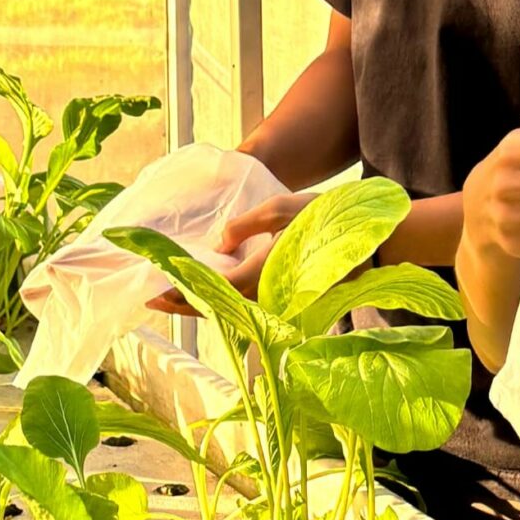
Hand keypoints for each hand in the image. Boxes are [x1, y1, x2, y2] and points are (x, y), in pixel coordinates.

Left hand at [148, 190, 313, 316]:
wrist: (368, 243)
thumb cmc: (325, 218)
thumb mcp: (283, 207)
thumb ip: (248, 224)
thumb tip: (219, 244)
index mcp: (266, 270)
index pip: (216, 288)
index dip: (184, 290)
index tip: (157, 291)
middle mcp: (269, 292)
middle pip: (218, 307)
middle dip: (183, 304)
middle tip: (151, 301)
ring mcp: (277, 300)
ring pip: (231, 311)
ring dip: (200, 306)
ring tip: (169, 299)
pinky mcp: (283, 300)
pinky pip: (246, 308)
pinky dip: (221, 305)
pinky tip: (204, 297)